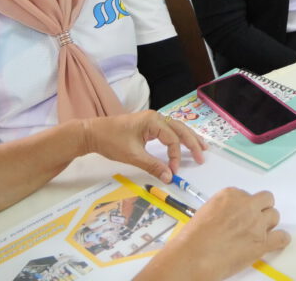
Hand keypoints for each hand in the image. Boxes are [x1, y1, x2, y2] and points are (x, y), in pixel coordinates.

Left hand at [81, 110, 206, 183]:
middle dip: (193, 142)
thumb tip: (169, 177)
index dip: (175, 156)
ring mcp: (152, 120)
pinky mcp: (148, 125)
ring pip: (176, 128)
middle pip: (181, 129)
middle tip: (203, 155)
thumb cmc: (111, 141)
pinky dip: (178, 137)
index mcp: (153, 121)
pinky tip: (183, 142)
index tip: (173, 171)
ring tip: (202, 147)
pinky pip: (168, 130)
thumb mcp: (133, 155)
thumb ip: (152, 166)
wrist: (93, 133)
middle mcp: (156, 117)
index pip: (172, 139)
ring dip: (188, 138)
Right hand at [136, 189, 289, 280]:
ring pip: (275, 216)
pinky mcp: (262, 242)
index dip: (246, 206)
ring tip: (259, 233)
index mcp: (231, 195)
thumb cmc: (193, 239)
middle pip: (266, 200)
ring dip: (269, 224)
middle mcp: (246, 205)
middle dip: (262, 209)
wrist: (193, 257)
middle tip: (255, 220)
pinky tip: (276, 242)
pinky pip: (282, 237)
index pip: (248, 195)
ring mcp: (256, 223)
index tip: (242, 214)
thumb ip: (224, 209)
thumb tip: (231, 216)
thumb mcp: (207, 212)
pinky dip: (281, 240)